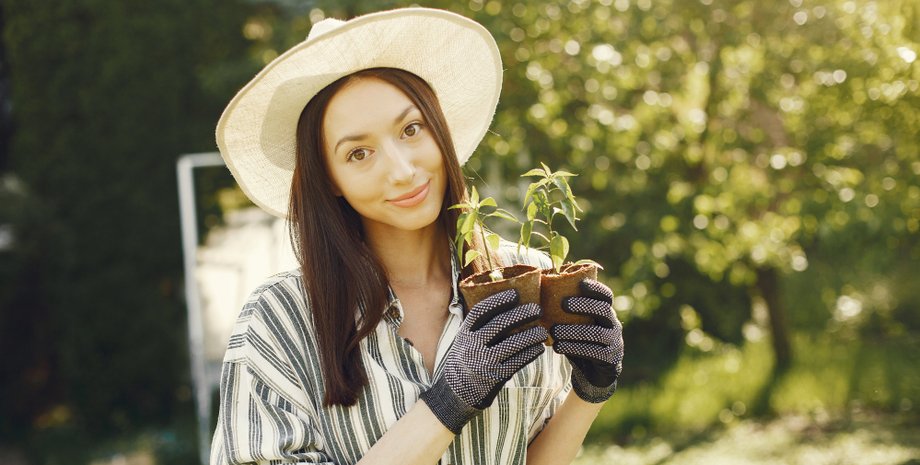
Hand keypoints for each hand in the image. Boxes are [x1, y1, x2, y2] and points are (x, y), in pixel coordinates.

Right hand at [420, 289, 547, 433]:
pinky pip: (519, 361)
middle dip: (522, 314)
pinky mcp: (496, 377)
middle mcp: (473, 346)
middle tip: (537, 309)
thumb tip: (506, 307)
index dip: (499, 301)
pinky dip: (531, 353)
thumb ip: (479, 328)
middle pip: (501, 324)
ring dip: (532, 335)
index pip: (482, 311)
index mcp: (464, 334)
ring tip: (542, 331)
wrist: (456, 394)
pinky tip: (539, 349)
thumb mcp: (464, 342)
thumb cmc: (466, 361)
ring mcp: (484, 362)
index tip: (515, 294)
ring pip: (514, 343)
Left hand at [550, 279, 623, 402]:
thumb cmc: (579, 342)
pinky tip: (557, 347)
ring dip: (574, 330)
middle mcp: (614, 325)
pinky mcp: (610, 359)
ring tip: (554, 331)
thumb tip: (538, 291)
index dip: (596, 288)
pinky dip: (574, 348)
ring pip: (596, 333)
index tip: (580, 283)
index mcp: (606, 312)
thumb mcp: (575, 325)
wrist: (592, 374)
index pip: (606, 296)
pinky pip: (593, 352)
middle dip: (584, 305)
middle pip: (603, 310)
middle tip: (563, 304)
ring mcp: (614, 342)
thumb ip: (565, 312)